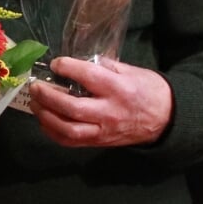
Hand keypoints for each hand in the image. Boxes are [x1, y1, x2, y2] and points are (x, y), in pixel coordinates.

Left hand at [29, 56, 173, 147]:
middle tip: (35, 86)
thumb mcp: (131, 70)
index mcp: (119, 89)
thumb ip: (104, 66)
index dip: (68, 68)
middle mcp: (110, 112)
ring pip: (68, 129)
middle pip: (72, 108)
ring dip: (45, 116)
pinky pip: (71, 142)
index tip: (55, 63)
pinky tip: (44, 120)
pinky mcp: (99, 142)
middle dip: (48, 96)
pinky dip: (53, 132)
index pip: (88, 77)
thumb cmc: (148, 90)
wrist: (167, 119)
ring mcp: (104, 131)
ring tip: (35, 103)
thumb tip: (77, 61)